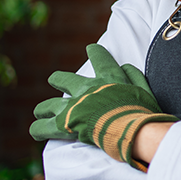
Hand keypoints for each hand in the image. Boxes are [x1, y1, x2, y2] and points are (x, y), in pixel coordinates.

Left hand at [30, 44, 176, 170]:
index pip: (100, 58)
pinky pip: (42, 127)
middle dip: (58, 79)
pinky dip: (38, 129)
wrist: (129, 128)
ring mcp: (73, 105)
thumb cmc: (141, 110)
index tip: (91, 48)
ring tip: (40, 111)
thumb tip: (125, 64)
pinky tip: (36, 131)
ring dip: (44, 108)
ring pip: (49, 105)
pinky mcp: (63, 124)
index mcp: (108, 78)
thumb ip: (134, 75)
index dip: (95, 52)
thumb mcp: (144, 88)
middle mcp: (86, 88)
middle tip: (54, 79)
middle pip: (64, 79)